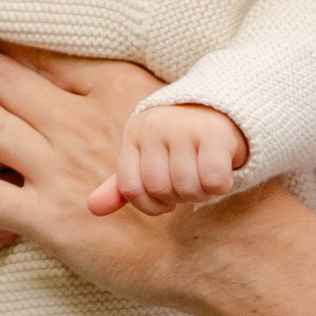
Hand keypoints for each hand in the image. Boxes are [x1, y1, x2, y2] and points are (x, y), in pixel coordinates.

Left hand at [0, 41, 292, 310]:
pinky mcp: (50, 219)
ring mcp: (62, 168)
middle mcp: (80, 120)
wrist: (231, 248)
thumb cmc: (212, 188)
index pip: (39, 50)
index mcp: (112, 88)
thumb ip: (129, 94)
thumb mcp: (174, 118)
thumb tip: (101, 73)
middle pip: (0, 74)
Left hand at [96, 98, 250, 219]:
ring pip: (186, 186)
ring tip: (204, 178)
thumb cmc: (178, 141)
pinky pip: (212, 180)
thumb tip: (93, 208)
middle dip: (178, 197)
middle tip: (190, 185)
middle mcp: (154, 128)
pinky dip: (220, 185)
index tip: (166, 201)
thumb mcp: (147, 158)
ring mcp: (183, 128)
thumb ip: (123, 185)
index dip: (150, 205)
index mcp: (134, 135)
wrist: (220, 108)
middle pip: (160, 188)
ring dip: (200, 193)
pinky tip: (222, 172)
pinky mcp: (213, 133)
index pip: (130, 187)